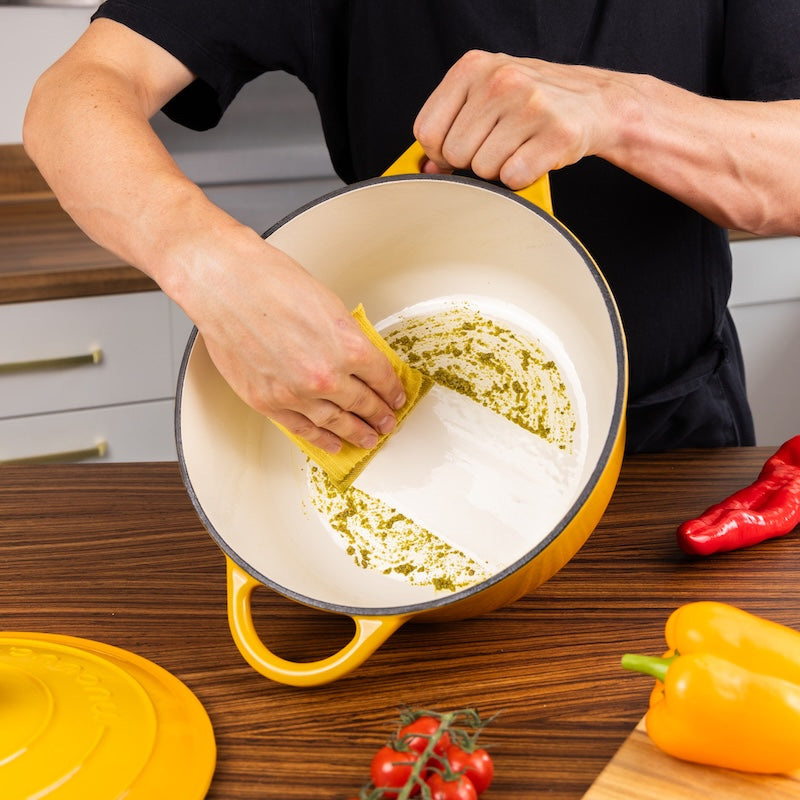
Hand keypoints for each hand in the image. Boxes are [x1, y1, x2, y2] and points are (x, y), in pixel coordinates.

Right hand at [177, 223, 406, 452]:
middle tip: (387, 421)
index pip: (381, 377)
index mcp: (348, 347)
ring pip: (336, 422)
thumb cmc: (270, 281)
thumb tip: (359, 358)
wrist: (225, 284)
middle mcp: (326, 376)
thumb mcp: (328, 304)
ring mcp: (296, 393)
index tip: (396, 398)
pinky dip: (322, 440)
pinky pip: (303, 429)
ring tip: (369, 437)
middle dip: (379, 415)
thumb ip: (346, 337)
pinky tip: (334, 444)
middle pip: (363, 403)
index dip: (392, 391)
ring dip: (356, 432)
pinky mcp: (268, 402)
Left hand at [413, 50, 622, 189]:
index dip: (439, 152)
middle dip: (472, 161)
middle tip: (498, 145)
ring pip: (483, 169)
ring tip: (519, 147)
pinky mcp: (556, 133)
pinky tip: (534, 157)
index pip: (427, 131)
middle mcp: (500, 80)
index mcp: (472, 67)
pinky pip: (513, 178)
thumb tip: (426, 169)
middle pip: (454, 154)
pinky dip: (521, 178)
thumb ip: (449, 125)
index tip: (459, 149)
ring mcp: (530, 105)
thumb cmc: (531, 103)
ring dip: (498, 170)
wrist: (595, 103)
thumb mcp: (483, 96)